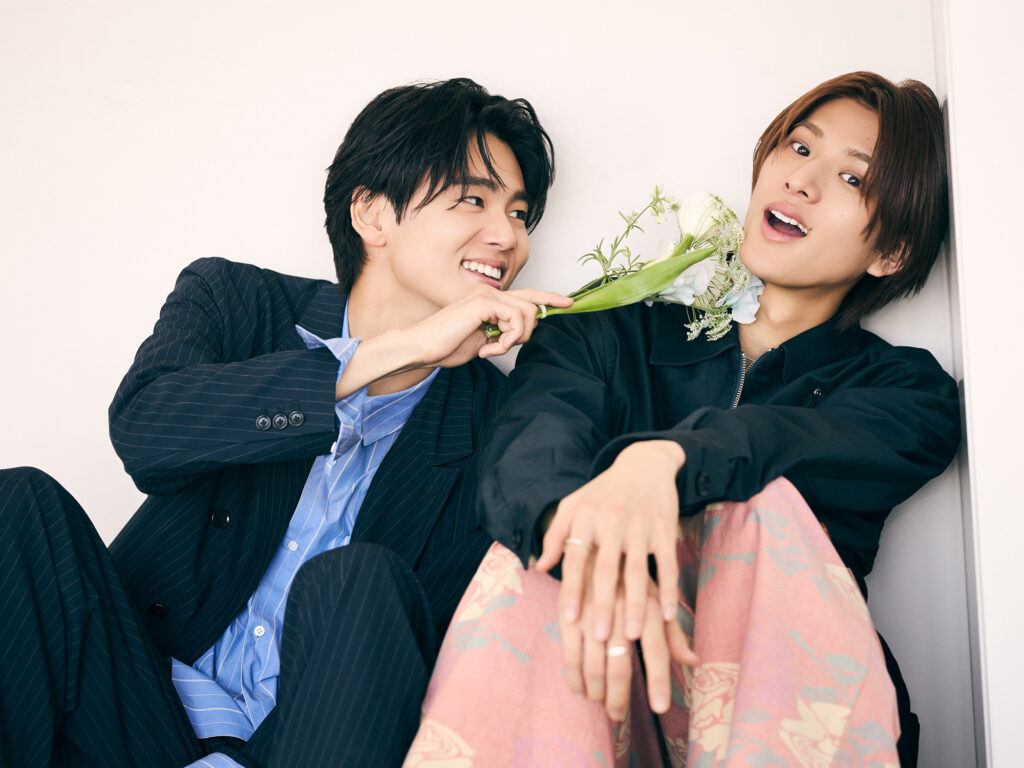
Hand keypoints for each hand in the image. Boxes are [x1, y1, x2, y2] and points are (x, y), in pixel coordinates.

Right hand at [402, 285, 571, 366]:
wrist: (421, 347)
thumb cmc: (445, 346)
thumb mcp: (481, 342)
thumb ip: (500, 335)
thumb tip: (517, 336)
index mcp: (489, 302)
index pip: (525, 296)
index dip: (548, 298)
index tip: (568, 303)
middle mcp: (490, 294)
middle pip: (531, 304)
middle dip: (529, 330)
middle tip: (506, 346)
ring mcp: (487, 296)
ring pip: (527, 314)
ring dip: (515, 339)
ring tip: (493, 349)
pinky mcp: (484, 304)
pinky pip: (515, 320)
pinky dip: (507, 340)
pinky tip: (488, 349)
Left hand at [535, 440, 685, 642]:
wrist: (644, 465)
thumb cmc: (603, 493)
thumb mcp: (573, 506)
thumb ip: (555, 536)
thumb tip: (539, 568)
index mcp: (585, 517)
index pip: (575, 557)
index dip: (573, 588)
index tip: (569, 619)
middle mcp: (611, 520)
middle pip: (606, 569)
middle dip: (603, 605)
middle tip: (600, 638)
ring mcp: (640, 525)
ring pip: (637, 571)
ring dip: (635, 604)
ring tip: (631, 636)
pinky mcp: (664, 528)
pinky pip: (667, 564)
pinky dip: (669, 590)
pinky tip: (667, 615)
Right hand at [561, 565, 696, 719]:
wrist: (594, 548)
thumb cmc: (631, 580)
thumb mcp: (656, 600)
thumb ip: (673, 633)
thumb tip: (694, 661)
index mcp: (649, 608)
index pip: (657, 651)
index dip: (658, 681)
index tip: (659, 708)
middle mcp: (623, 611)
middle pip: (621, 665)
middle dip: (619, 696)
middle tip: (618, 716)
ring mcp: (593, 614)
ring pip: (594, 665)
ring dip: (597, 691)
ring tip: (600, 703)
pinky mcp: (569, 614)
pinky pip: (570, 655)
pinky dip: (574, 678)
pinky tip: (578, 690)